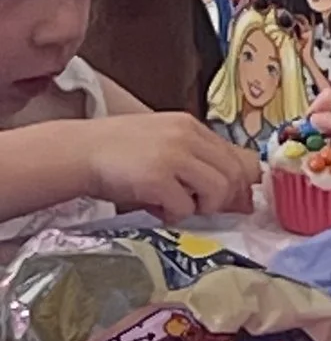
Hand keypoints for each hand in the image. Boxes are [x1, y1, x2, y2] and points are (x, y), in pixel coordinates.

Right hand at [81, 112, 257, 220]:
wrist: (77, 151)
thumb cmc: (120, 153)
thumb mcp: (164, 145)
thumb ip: (199, 162)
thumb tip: (243, 200)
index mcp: (190, 126)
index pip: (239, 156)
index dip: (241, 184)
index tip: (231, 200)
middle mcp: (186, 136)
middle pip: (234, 174)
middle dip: (223, 199)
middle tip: (199, 206)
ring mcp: (173, 155)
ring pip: (218, 190)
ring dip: (201, 207)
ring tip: (176, 204)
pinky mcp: (157, 176)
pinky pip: (186, 207)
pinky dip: (174, 214)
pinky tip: (156, 208)